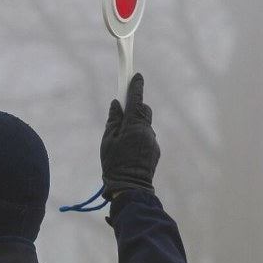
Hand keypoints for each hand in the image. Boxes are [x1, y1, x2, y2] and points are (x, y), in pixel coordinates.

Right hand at [100, 73, 158, 199]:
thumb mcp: (108, 140)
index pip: (136, 100)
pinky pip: (146, 138)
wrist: (130, 187)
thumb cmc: (115, 164)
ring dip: (135, 126)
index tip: (137, 76)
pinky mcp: (155, 150)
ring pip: (144, 126)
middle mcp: (147, 131)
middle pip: (143, 111)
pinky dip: (139, 138)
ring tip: (122, 142)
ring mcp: (153, 141)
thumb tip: (117, 104)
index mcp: (134, 126)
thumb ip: (113, 120)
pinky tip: (129, 151)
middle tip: (121, 116)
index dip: (136, 87)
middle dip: (134, 109)